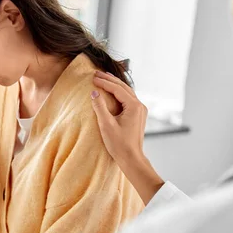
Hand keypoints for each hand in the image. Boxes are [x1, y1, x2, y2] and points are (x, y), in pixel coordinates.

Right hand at [91, 71, 164, 204]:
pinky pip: (128, 99)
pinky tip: (112, 91)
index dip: (104, 82)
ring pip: (127, 92)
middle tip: (96, 73)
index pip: (117, 89)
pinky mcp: (138, 116)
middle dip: (110, 79)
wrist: (132, 159)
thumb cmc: (119, 144)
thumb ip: (100, 107)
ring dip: (115, 84)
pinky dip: (119, 93)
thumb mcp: (106, 125)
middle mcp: (140, 106)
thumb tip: (94, 93)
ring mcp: (140, 111)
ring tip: (104, 78)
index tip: (92, 77)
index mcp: (134, 106)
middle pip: (124, 87)